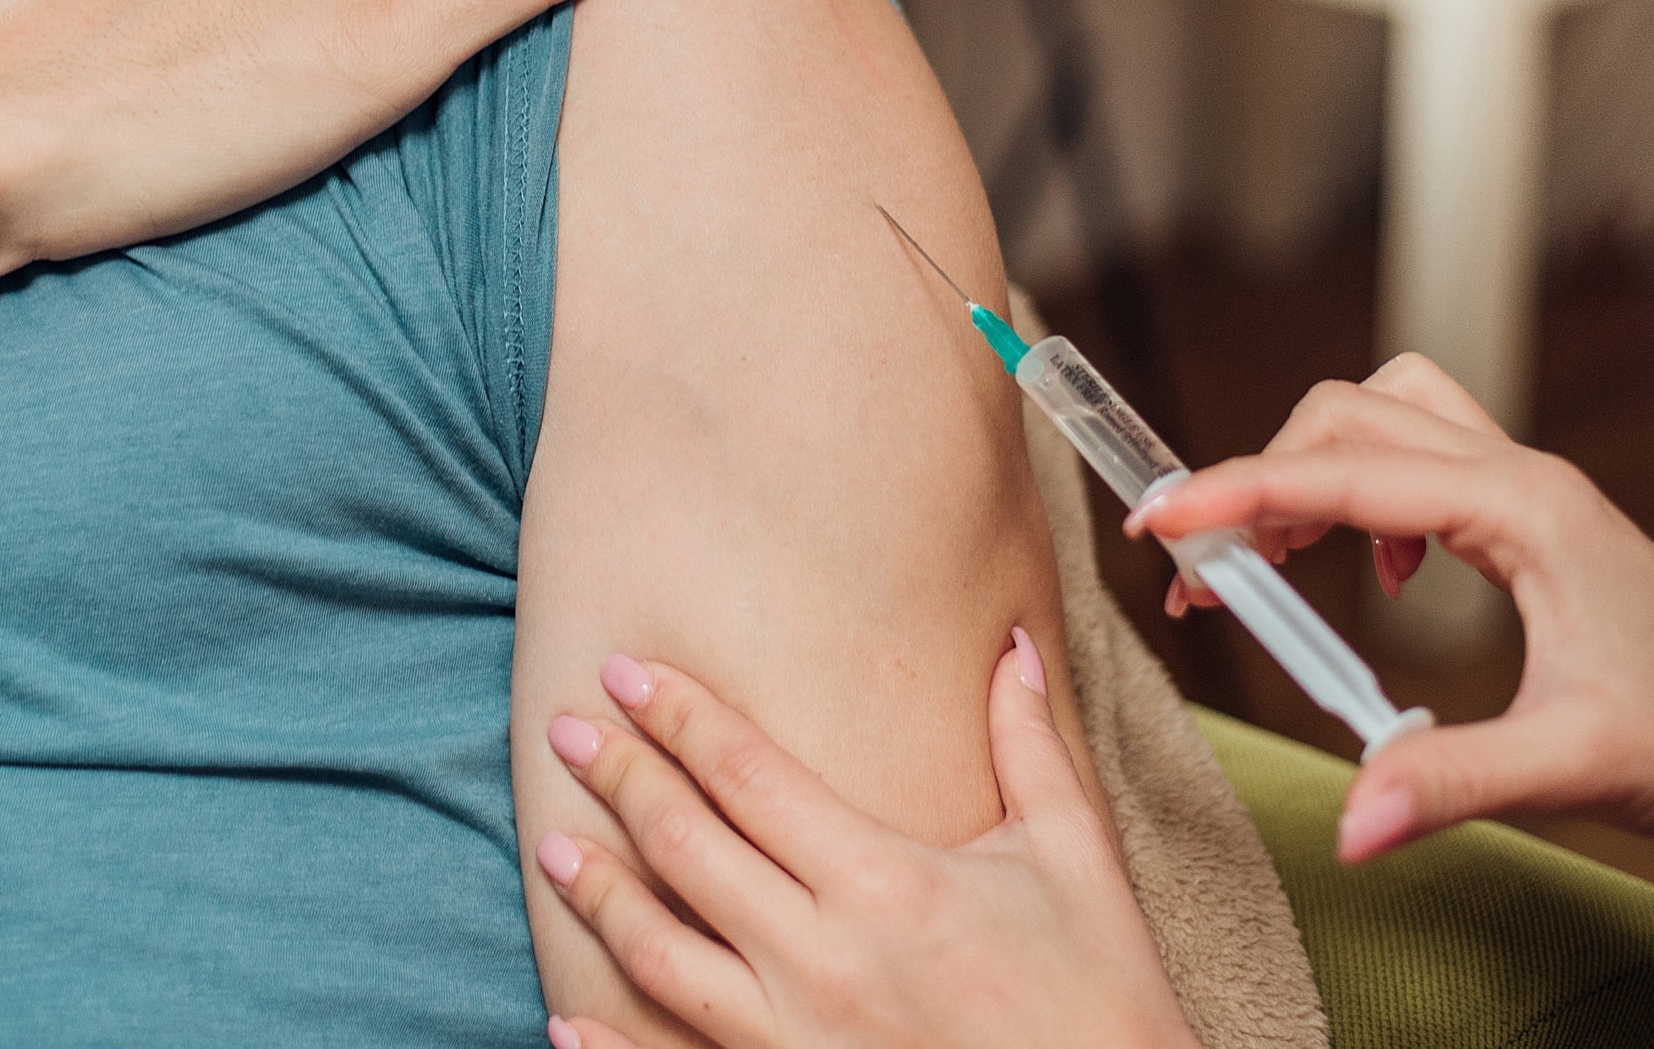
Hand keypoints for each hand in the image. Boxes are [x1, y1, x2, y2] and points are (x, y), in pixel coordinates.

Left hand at [533, 641, 1198, 1048]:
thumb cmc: (1102, 1000)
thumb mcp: (1075, 864)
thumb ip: (1030, 749)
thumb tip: (1010, 645)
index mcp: (887, 883)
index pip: (748, 775)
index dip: (678, 716)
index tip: (624, 672)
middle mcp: (825, 959)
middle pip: (685, 848)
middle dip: (617, 780)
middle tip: (564, 732)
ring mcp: (796, 1042)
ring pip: (659, 955)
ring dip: (597, 895)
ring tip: (550, 847)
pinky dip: (607, 1046)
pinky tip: (565, 1014)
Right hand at [1131, 353, 1653, 884]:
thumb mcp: (1570, 766)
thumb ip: (1447, 784)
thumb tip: (1347, 825)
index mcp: (1523, 510)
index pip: (1346, 472)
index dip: (1238, 492)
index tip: (1159, 521)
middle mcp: (1519, 477)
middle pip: (1350, 417)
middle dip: (1261, 479)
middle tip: (1210, 574)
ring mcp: (1524, 488)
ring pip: (1381, 417)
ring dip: (1310, 470)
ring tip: (1274, 562)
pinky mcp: (1525, 516)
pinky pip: (1414, 457)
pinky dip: (1360, 493)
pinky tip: (1375, 574)